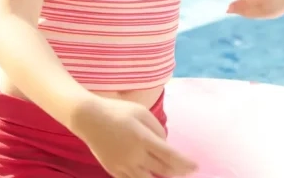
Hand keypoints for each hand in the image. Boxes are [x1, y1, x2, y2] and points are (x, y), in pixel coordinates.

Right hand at [71, 96, 197, 177]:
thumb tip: (165, 145)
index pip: (171, 156)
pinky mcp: (114, 171)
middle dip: (178, 171)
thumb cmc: (117, 111)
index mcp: (143, 139)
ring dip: (162, 177)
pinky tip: (150, 174)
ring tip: (170, 173)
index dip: (185, 164)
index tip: (195, 166)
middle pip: (163, 170)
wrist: (88, 119)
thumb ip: (157, 129)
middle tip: (187, 170)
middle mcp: (135, 156)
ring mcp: (124, 166)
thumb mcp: (141, 112)